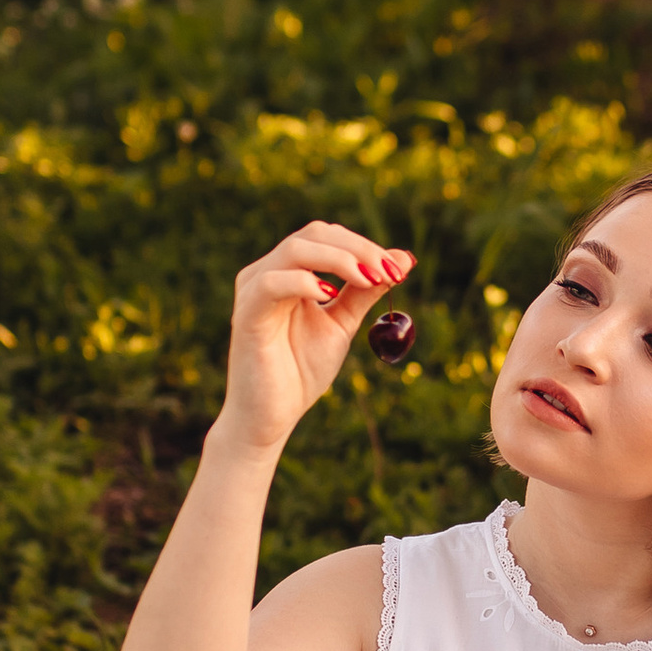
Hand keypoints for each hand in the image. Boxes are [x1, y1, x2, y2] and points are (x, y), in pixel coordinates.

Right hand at [216, 222, 412, 461]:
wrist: (270, 416)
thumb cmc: (300, 371)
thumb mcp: (342, 324)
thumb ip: (365, 291)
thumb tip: (404, 259)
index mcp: (289, 271)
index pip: (328, 237)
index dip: (364, 246)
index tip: (400, 267)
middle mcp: (267, 272)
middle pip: (314, 234)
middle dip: (358, 249)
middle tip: (389, 271)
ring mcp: (253, 290)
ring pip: (295, 249)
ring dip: (339, 259)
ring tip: (369, 279)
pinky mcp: (246, 313)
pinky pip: (272, 283)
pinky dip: (304, 281)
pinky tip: (329, 295)